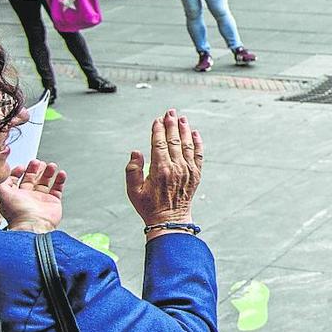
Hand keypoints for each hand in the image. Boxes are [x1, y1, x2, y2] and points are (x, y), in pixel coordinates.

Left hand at [0, 159, 65, 233]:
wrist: (34, 225)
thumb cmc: (18, 213)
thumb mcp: (3, 195)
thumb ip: (2, 185)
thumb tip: (4, 178)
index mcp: (15, 196)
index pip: (16, 181)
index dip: (19, 172)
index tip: (23, 166)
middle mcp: (28, 198)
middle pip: (32, 179)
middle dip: (35, 169)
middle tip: (38, 162)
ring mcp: (41, 200)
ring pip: (45, 182)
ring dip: (48, 172)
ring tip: (51, 165)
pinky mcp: (53, 202)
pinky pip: (58, 189)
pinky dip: (60, 180)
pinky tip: (61, 173)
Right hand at [125, 110, 202, 231]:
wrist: (170, 219)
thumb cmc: (149, 205)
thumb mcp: (133, 191)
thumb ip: (132, 170)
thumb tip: (136, 151)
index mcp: (160, 170)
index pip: (159, 144)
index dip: (158, 130)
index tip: (157, 120)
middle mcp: (176, 168)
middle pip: (174, 140)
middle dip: (171, 124)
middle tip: (170, 111)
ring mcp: (188, 170)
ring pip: (187, 145)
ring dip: (184, 130)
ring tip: (182, 118)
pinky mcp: (196, 174)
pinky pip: (199, 155)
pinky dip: (198, 143)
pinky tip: (195, 133)